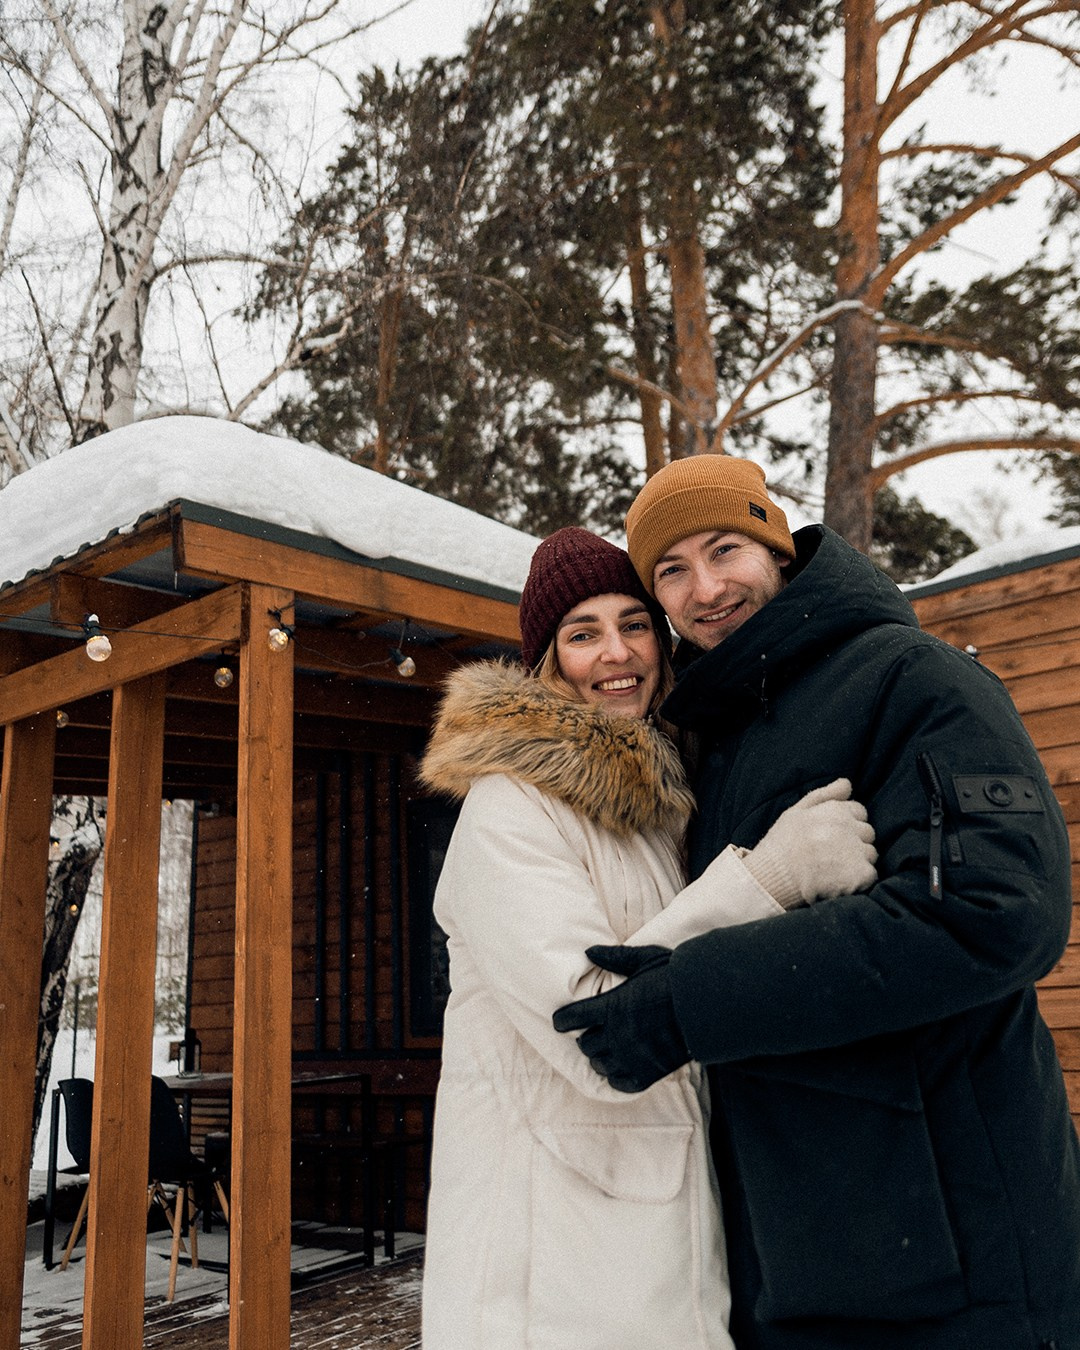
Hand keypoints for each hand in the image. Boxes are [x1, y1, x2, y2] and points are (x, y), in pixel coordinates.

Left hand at [552, 945, 687, 1092]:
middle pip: (585, 1045)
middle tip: (593, 1033)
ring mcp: (632, 1056)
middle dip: (587, 1038)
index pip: (572, 1018)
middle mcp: (617, 1034)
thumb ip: (615, 957)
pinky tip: (621, 1069)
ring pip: (600, 1065)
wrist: (707, 1003)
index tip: (561, 1021)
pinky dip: (617, 1078)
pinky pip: (621, 1084)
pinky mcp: (649, 1073)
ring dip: (600, 1058)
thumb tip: (589, 951)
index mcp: (611, 1006)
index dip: (563, 1020)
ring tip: (607, 1051)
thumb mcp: (645, 958)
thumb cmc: (676, 977)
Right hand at [742, 778, 876, 908]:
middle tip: (830, 855)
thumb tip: (847, 783)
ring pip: (870, 854)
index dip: (847, 824)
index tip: (831, 837)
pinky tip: (837, 883)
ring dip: (857, 862)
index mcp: (835, 810)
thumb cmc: (781, 845)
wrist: (771, 878)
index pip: (859, 812)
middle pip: (868, 833)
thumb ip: (823, 795)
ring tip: (832, 870)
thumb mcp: (795, 812)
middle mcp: (848, 828)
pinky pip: (870, 875)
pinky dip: (857, 881)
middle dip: (854, 842)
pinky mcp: (860, 875)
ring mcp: (856, 851)